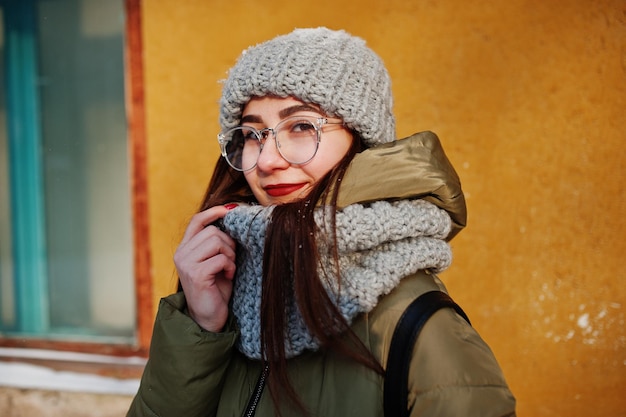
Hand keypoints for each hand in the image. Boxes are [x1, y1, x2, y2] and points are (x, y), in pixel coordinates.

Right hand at [174, 205, 236, 331]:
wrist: (209, 317)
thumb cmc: (216, 288)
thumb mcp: (214, 260)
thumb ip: (216, 243)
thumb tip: (230, 216)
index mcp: (185, 249)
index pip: (197, 221)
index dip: (213, 212)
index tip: (229, 210)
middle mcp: (181, 254)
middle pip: (213, 231)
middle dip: (229, 244)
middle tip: (230, 261)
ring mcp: (187, 264)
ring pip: (217, 242)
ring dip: (230, 255)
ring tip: (229, 268)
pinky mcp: (196, 274)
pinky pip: (221, 258)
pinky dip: (230, 266)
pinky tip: (229, 277)